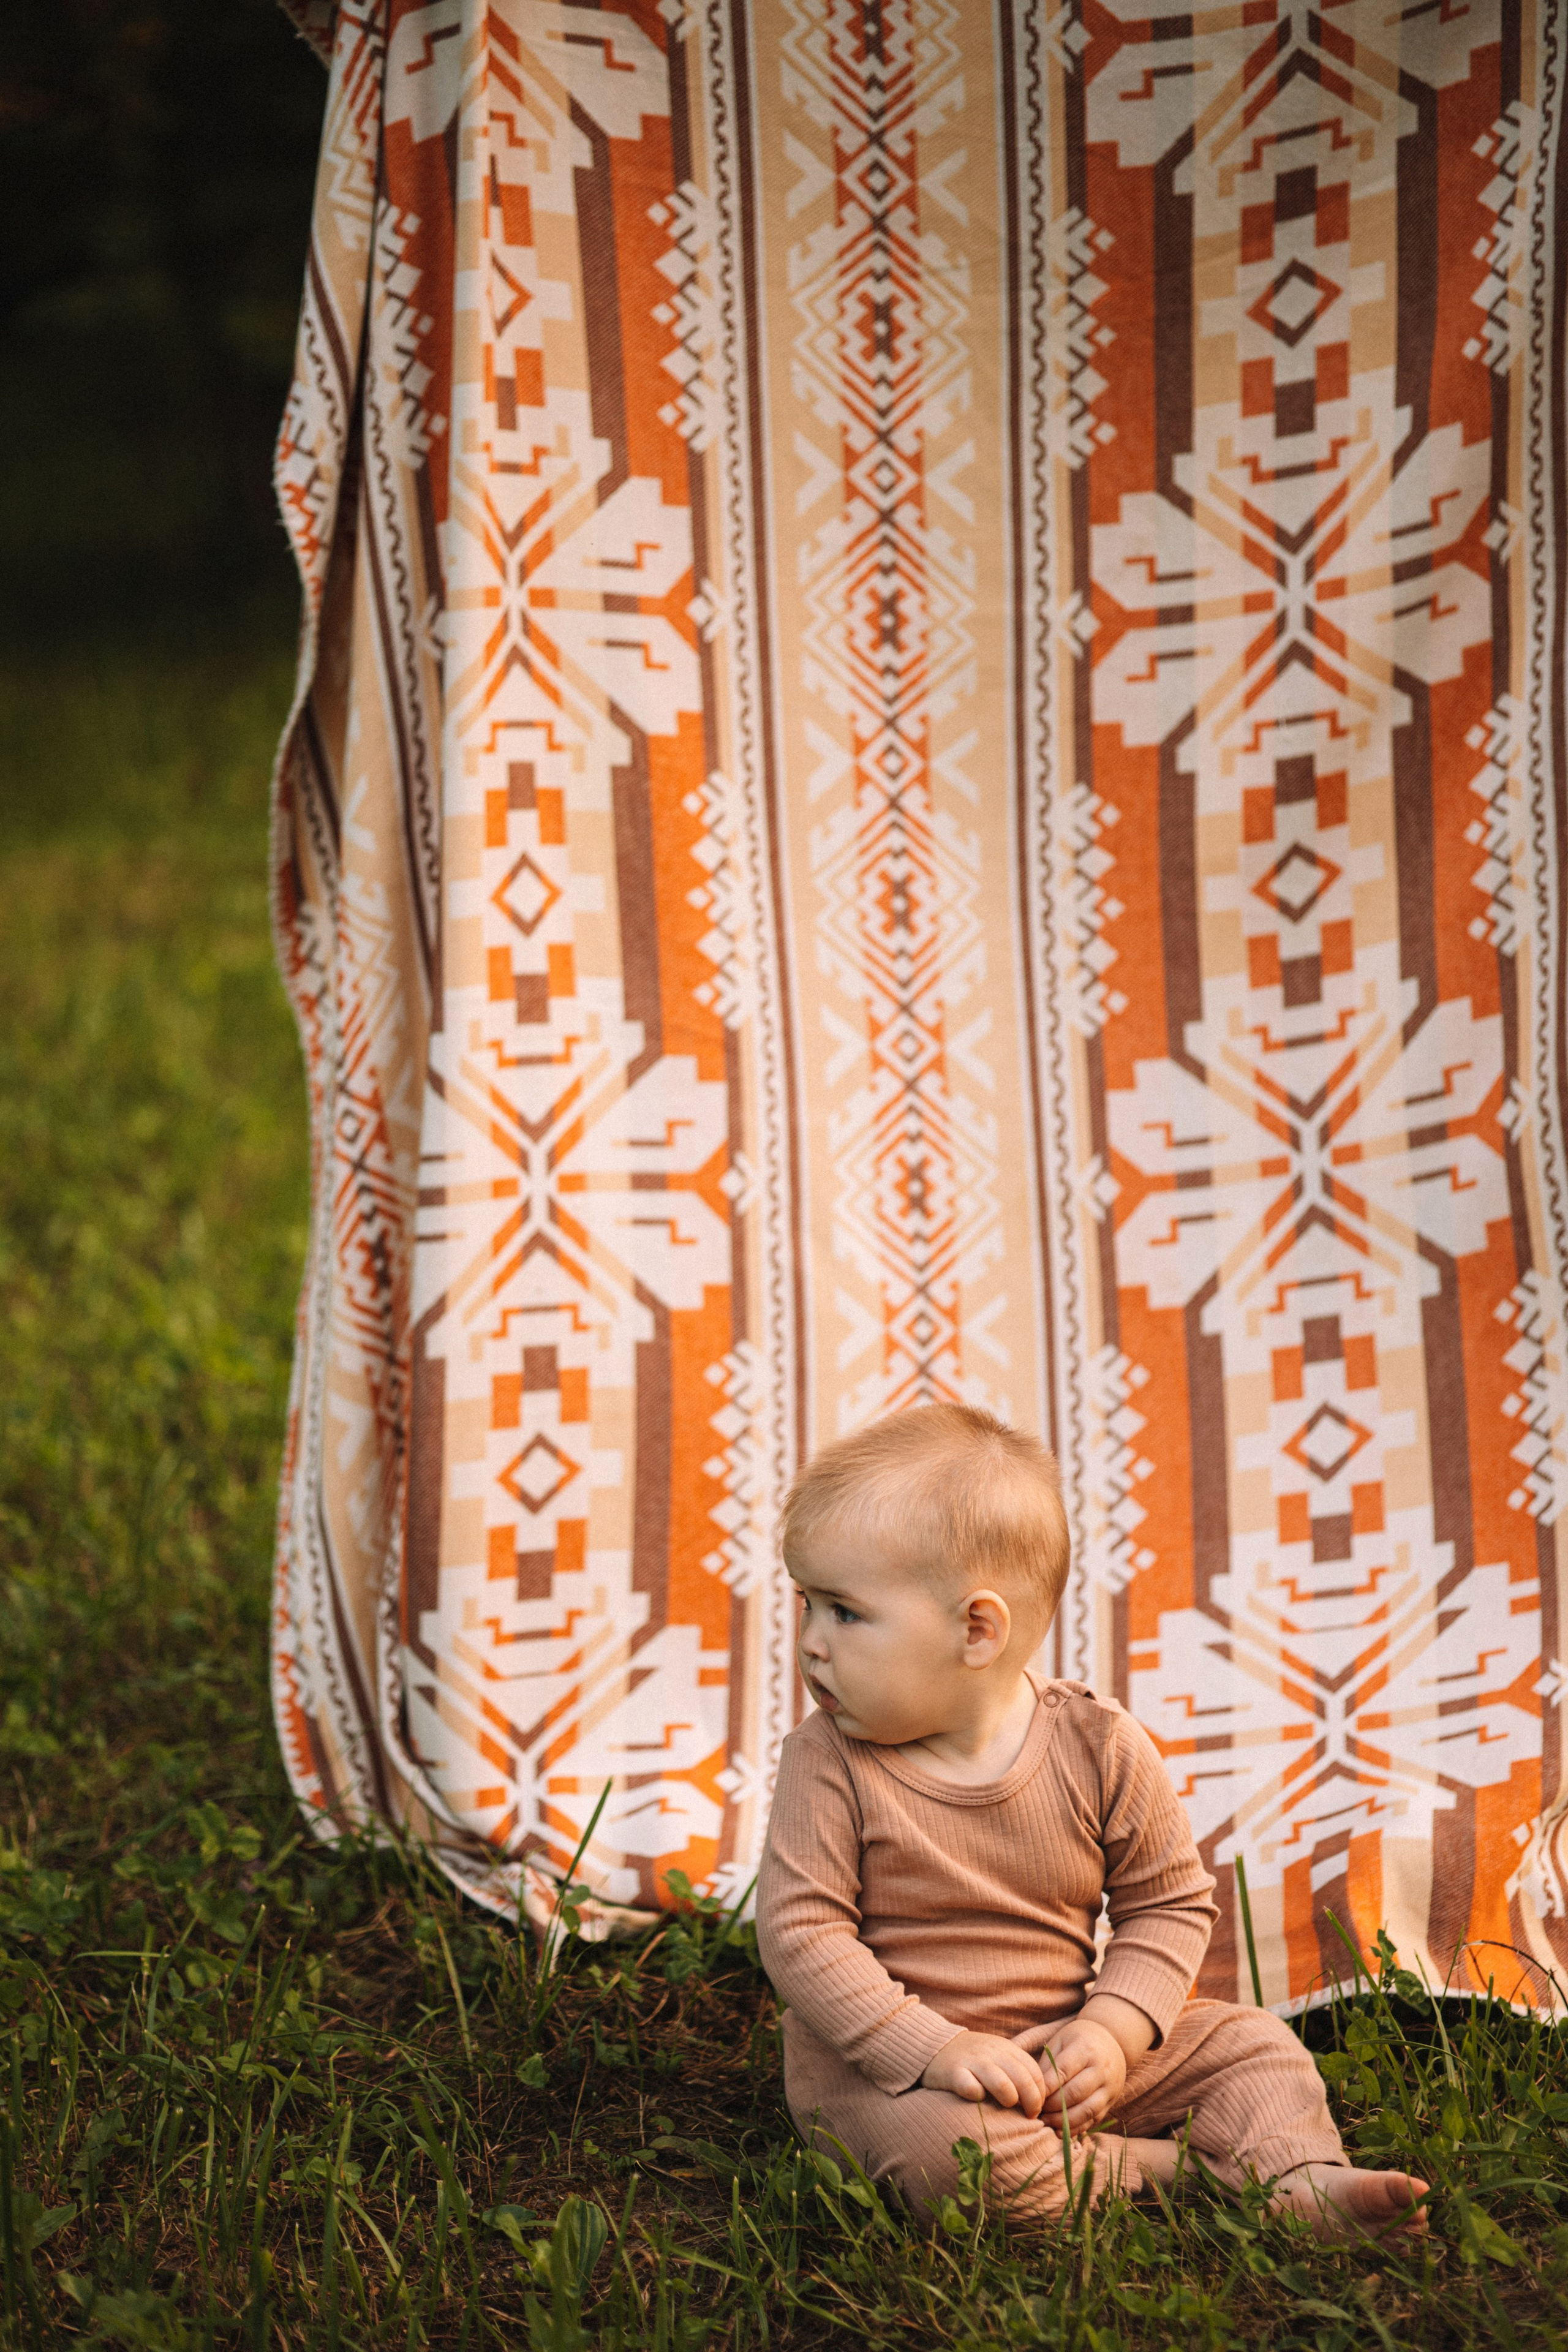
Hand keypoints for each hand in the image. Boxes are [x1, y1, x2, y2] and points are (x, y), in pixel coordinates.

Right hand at [921, 2031, 1047, 2115]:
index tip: (1036, 2109)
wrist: (935, 2045)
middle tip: (1028, 2117)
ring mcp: (973, 2061)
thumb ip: (1017, 2071)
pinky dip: (978, 2097)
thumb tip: (1040, 2100)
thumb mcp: (998, 2057)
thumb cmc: (973, 2059)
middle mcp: (992, 2053)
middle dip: (1031, 2102)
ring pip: (1002, 2084)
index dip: (1040, 2094)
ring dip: (1009, 2100)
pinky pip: (971, 2089)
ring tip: (1004, 2107)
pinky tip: (976, 2099)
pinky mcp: (953, 2073)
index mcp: (1007, 2048)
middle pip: (1023, 2079)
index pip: (1035, 2072)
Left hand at [1036, 2017, 1126, 2131]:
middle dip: (1053, 2105)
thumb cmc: (1079, 2039)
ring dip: (1064, 2120)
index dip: (1047, 2086)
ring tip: (1046, 2122)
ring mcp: (1109, 2088)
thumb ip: (1048, 2063)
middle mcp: (1101, 2069)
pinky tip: (1061, 2130)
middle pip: (1076, 2092)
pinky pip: (1094, 2119)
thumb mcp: (1062, 2041)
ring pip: (1087, 2110)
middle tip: (1036, 2111)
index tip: (1033, 2095)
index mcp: (1086, 2049)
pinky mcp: (1111, 2102)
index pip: (1064, 2070)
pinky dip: (1077, 2128)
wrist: (1112, 2041)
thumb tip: (1034, 2089)